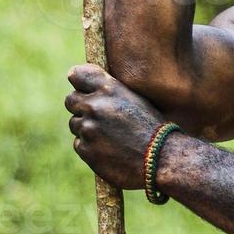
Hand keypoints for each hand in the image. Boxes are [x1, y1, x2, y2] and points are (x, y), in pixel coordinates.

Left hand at [65, 64, 168, 190]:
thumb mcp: (136, 100)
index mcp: (109, 89)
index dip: (80, 83)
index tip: (84, 90)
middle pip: (71, 100)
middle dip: (81, 107)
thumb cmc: (153, 128)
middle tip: (99, 118)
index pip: (77, 75)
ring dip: (87, 129)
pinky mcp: (85, 149)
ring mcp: (88, 128)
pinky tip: (109, 150)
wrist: (162, 158)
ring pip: (75, 124)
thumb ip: (112, 92)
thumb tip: (92, 91)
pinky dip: (90, 147)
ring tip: (110, 137)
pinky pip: (79, 143)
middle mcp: (95, 106)